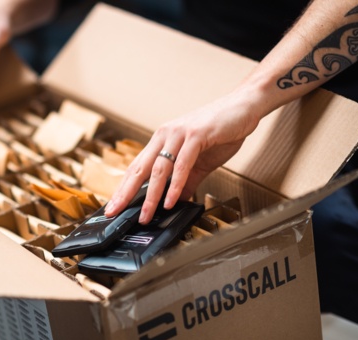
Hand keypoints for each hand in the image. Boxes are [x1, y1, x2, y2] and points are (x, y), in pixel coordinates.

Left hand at [105, 89, 262, 223]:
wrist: (244, 107)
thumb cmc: (221, 131)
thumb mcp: (200, 162)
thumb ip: (186, 181)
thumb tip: (176, 201)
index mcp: (163, 140)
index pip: (137, 167)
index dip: (124, 187)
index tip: (114, 205)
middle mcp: (166, 135)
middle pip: (140, 168)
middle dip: (126, 192)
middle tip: (115, 211)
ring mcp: (179, 134)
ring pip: (159, 169)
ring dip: (151, 195)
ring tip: (146, 215)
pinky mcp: (196, 135)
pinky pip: (182, 165)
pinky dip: (175, 185)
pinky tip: (171, 201)